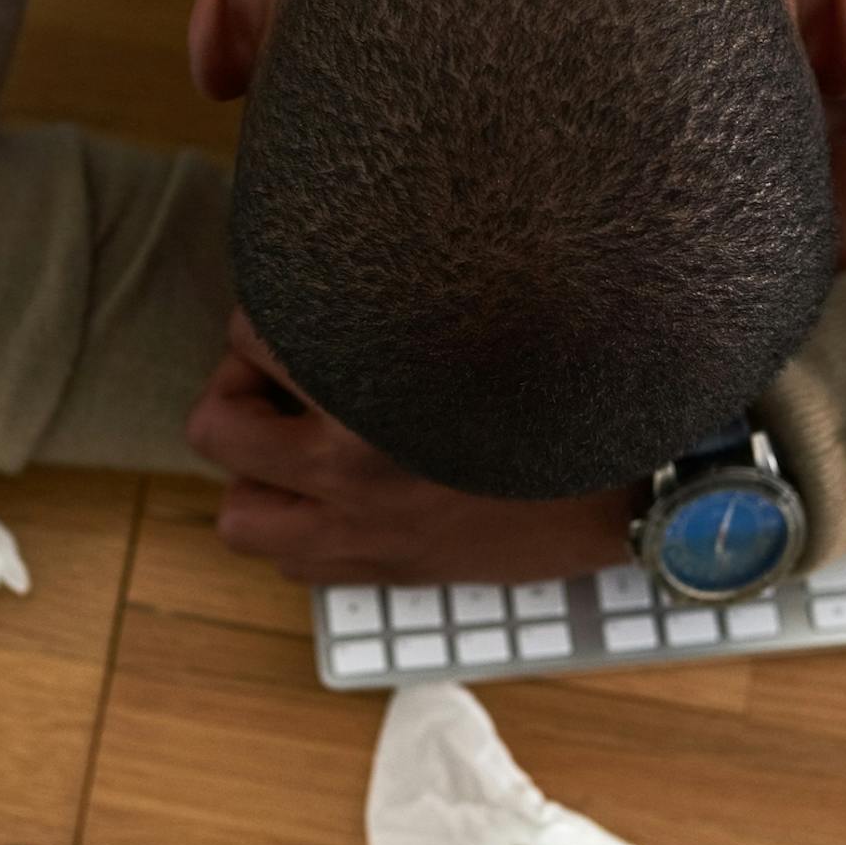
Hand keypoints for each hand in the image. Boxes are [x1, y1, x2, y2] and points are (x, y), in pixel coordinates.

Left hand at [188, 310, 640, 584]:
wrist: (630, 487)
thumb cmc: (565, 393)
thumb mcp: (481, 320)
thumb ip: (406, 301)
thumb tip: (342, 275)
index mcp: (373, 388)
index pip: (252, 334)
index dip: (267, 318)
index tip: (299, 315)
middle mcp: (351, 468)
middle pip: (215, 426)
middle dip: (238, 394)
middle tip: (284, 382)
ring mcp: (363, 530)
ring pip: (239, 513)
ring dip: (256, 475)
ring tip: (302, 446)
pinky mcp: (388, 569)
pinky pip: (294, 562)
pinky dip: (300, 529)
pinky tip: (342, 496)